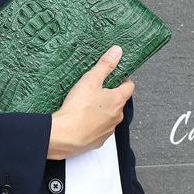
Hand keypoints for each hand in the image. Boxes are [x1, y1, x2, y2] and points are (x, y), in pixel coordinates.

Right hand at [47, 45, 134, 159]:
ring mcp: (108, 130)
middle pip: (119, 101)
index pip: (129, 86)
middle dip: (110, 94)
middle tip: (96, 89)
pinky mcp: (98, 140)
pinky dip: (94, 124)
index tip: (116, 75)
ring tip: (86, 104)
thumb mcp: (90, 80)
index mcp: (118, 100)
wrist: (64, 136)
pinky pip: (99, 129)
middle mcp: (117, 116)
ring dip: (102, 110)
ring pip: (109, 116)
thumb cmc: (77, 109)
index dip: (123, 79)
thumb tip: (117, 52)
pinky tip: (82, 119)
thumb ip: (105, 65)